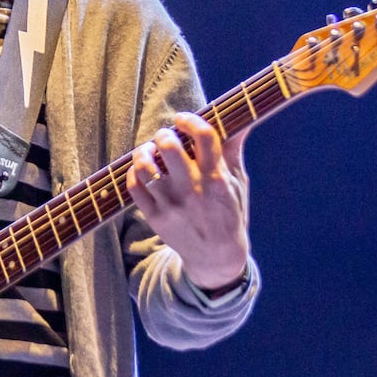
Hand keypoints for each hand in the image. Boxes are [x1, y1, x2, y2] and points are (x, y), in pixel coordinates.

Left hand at [126, 112, 251, 291]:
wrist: (217, 257)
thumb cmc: (230, 213)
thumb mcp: (239, 182)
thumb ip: (234, 149)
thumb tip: (242, 119)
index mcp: (217, 178)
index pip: (203, 135)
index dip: (190, 120)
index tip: (183, 119)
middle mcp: (193, 190)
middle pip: (167, 146)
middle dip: (164, 135)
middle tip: (166, 138)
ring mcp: (172, 205)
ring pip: (145, 166)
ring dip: (144, 152)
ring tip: (150, 152)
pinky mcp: (156, 218)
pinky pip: (134, 186)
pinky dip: (134, 172)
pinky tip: (144, 170)